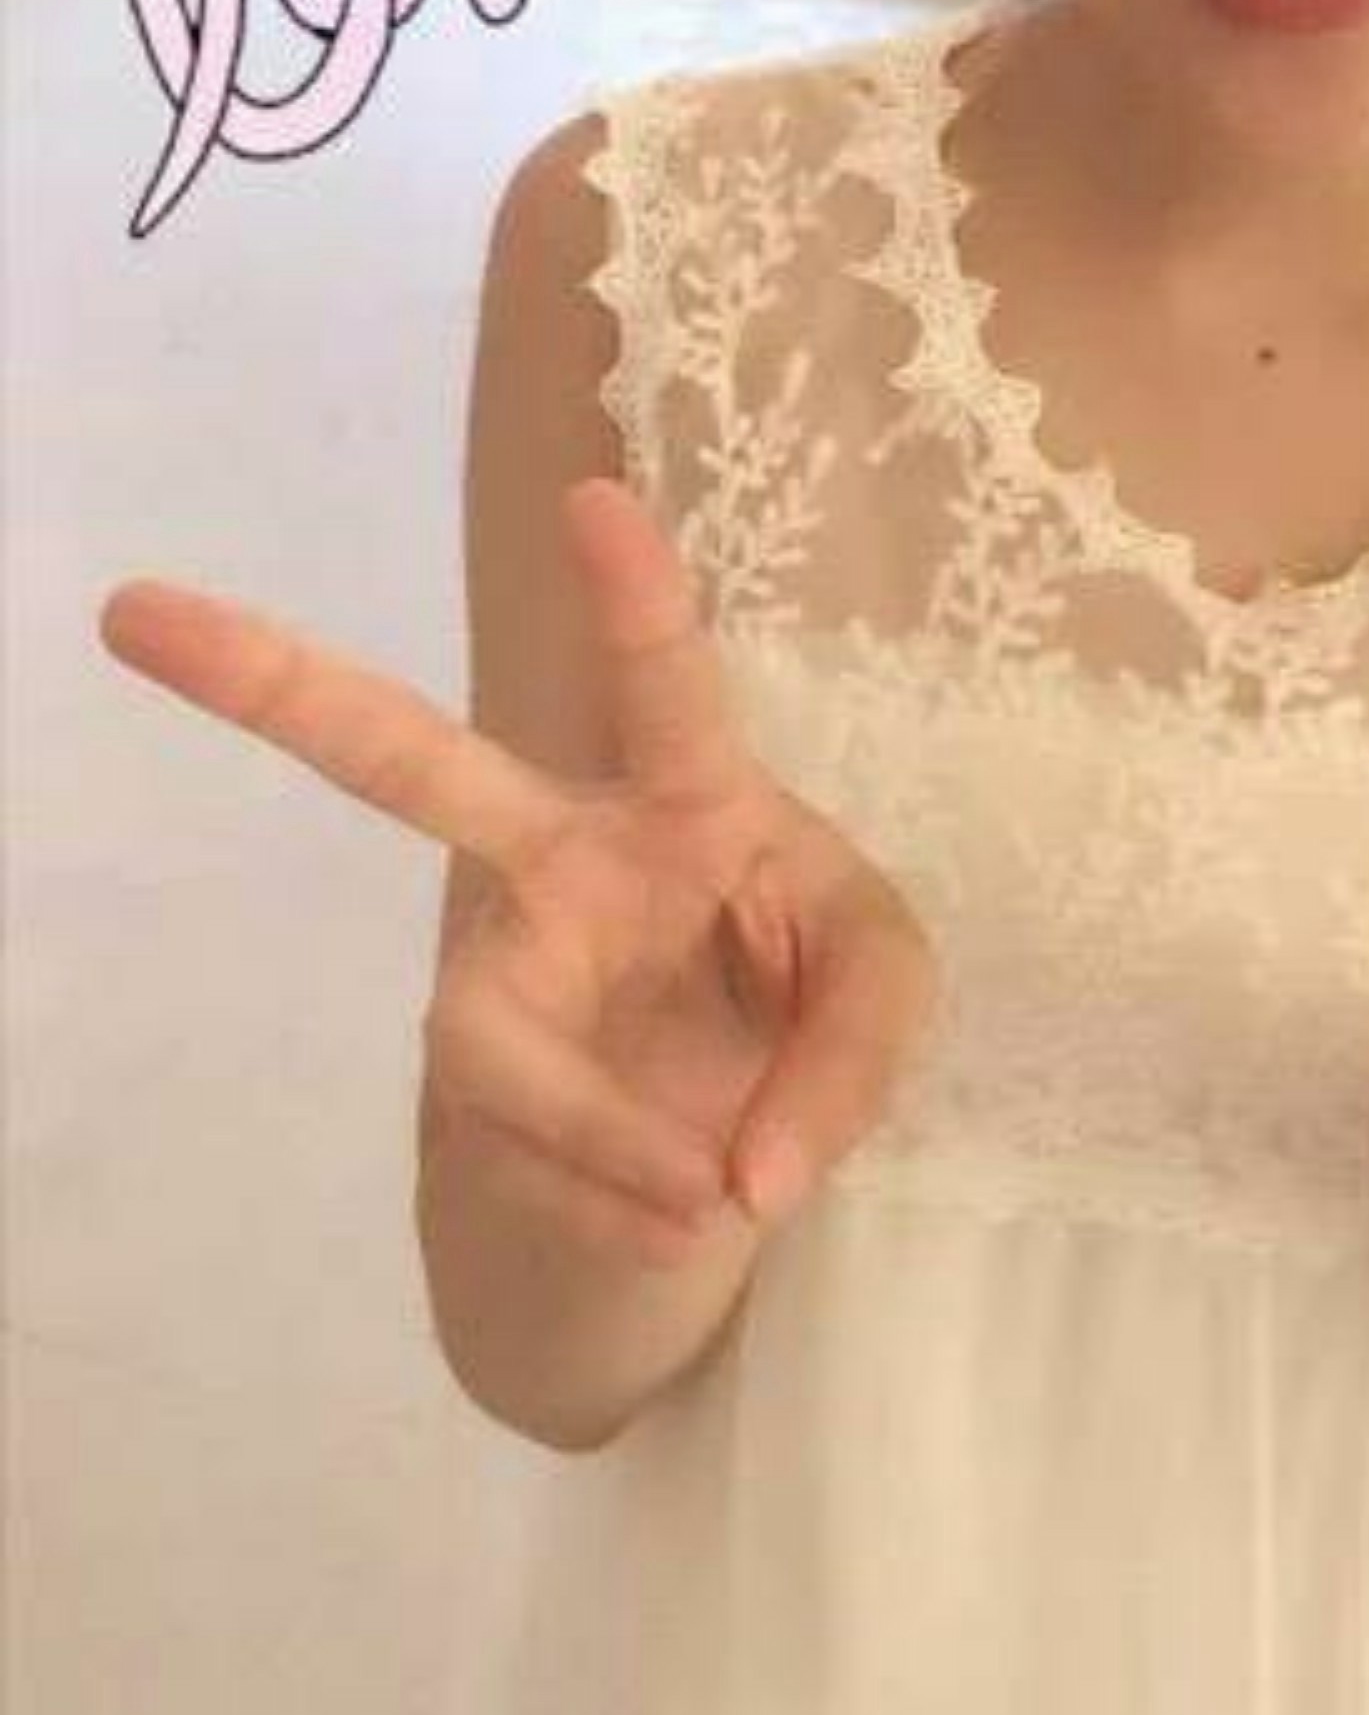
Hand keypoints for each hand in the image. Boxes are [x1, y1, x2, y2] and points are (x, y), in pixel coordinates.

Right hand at [97, 476, 938, 1268]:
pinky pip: (526, 1160)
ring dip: (603, 1135)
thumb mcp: (883, 993)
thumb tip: (744, 1174)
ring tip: (708, 1197)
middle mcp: (562, 859)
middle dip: (275, 683)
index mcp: (686, 795)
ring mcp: (501, 973)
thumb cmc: (810, 999)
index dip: (631, 596)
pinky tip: (679, 1217)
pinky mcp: (474, 1088)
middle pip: (403, 760)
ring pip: (489, 1043)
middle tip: (140, 612)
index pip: (662, 685)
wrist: (738, 1144)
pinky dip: (624, 1205)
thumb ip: (852, 1055)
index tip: (593, 497)